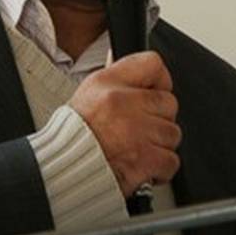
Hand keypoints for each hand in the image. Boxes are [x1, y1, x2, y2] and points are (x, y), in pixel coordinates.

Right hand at [69, 51, 180, 197]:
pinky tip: (143, 165)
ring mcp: (137, 133)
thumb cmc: (75, 136)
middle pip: (169, 102)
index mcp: (108, 84)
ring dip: (159, 144)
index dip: (159, 79)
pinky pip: (171, 160)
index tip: (154, 92)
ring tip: (138, 147)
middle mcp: (123, 104)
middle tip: (140, 127)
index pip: (152, 64)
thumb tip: (132, 68)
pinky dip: (161, 168)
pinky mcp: (145, 160)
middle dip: (158, 117)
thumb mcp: (89, 93)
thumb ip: (117, 79)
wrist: (63, 170)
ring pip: (172, 133)